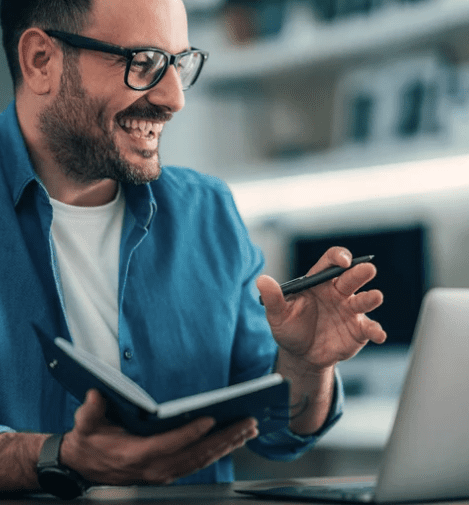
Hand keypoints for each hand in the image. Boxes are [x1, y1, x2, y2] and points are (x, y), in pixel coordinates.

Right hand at [60, 389, 258, 485]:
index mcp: (135, 454)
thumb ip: (90, 411)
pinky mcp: (168, 472)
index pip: (168, 444)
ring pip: (201, 461)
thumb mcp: (85, 424)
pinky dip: (218, 452)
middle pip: (195, 455)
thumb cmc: (89, 441)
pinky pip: (198, 464)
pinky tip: (232, 441)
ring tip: (248, 430)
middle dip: (224, 438)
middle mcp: (154, 468)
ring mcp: (163, 473)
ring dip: (227, 445)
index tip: (209, 418)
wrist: (84, 466)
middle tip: (247, 423)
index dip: (190, 433)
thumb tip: (95, 395)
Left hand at [257, 246, 385, 371]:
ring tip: (375, 297)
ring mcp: (350, 311)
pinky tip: (378, 334)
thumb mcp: (278, 314)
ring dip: (371, 297)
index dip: (339, 257)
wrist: (301, 356)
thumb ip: (273, 298)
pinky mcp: (358, 330)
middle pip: (352, 277)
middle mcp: (338, 293)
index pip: (332, 262)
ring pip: (365, 300)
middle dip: (361, 271)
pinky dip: (376, 330)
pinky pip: (370, 328)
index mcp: (320, 282)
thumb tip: (262, 280)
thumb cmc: (290, 329)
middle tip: (368, 269)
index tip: (343, 261)